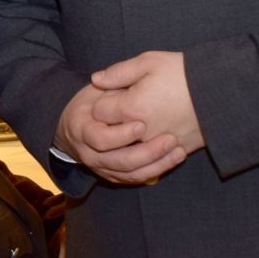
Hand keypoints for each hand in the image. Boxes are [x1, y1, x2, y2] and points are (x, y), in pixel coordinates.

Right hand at [55, 82, 184, 183]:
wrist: (80, 126)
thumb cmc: (93, 102)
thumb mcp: (97, 90)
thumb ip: (108, 84)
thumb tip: (103, 79)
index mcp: (81, 130)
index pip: (100, 139)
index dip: (121, 135)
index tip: (143, 125)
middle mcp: (89, 154)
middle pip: (120, 161)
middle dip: (147, 152)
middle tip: (169, 140)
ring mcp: (103, 167)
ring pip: (131, 174)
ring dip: (157, 164)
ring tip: (178, 151)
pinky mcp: (116, 175)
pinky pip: (137, 178)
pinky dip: (157, 170)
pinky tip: (174, 158)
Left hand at [90, 51, 202, 183]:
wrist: (223, 90)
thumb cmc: (184, 72)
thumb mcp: (149, 62)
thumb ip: (118, 72)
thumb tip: (96, 80)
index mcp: (130, 107)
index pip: (98, 111)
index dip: (103, 100)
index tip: (116, 93)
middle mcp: (141, 133)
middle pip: (109, 135)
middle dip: (111, 122)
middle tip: (125, 108)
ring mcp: (158, 146)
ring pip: (128, 153)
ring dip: (126, 142)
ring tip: (138, 125)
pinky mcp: (176, 153)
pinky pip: (152, 162)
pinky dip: (147, 154)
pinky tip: (153, 139)